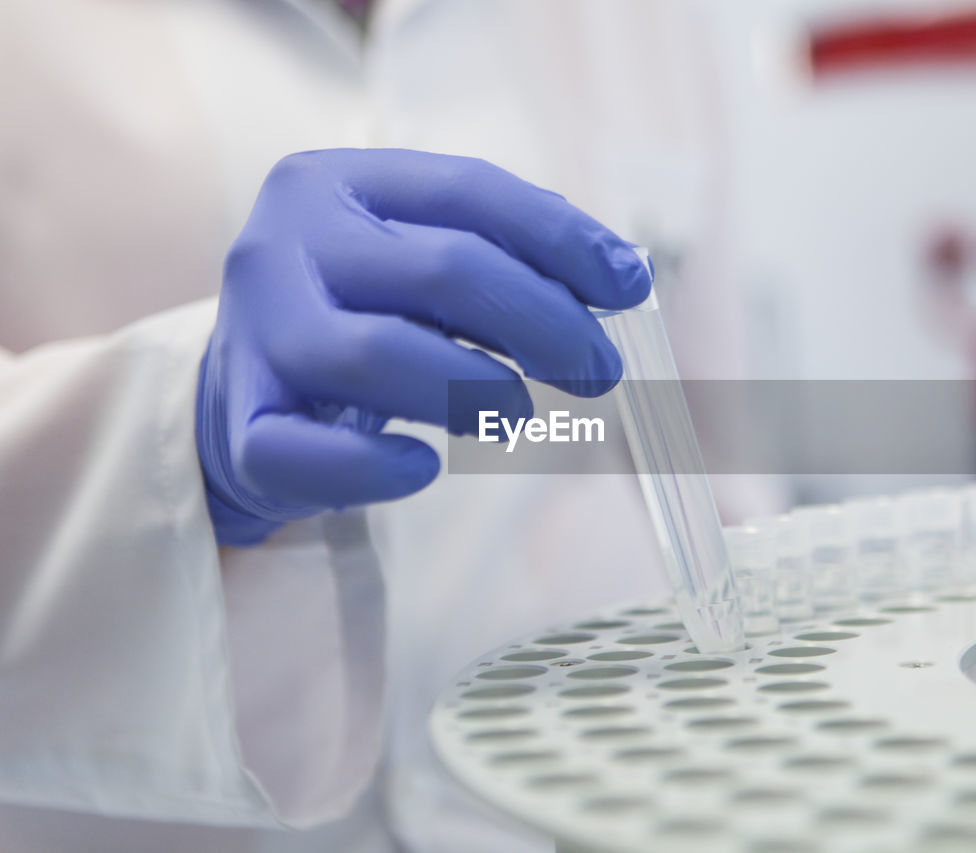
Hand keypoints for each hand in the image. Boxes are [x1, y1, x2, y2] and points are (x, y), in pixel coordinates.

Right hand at [197, 148, 651, 544]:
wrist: (244, 392)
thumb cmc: (361, 315)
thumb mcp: (422, 262)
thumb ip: (508, 256)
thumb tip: (624, 275)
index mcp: (335, 182)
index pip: (468, 192)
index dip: (563, 239)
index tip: (630, 287)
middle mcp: (282, 244)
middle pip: (442, 270)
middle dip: (545, 322)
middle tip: (599, 371)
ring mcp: (254, 334)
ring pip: (377, 355)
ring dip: (476, 388)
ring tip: (523, 411)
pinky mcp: (243, 426)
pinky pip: (308, 455)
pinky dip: (374, 469)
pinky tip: (423, 466)